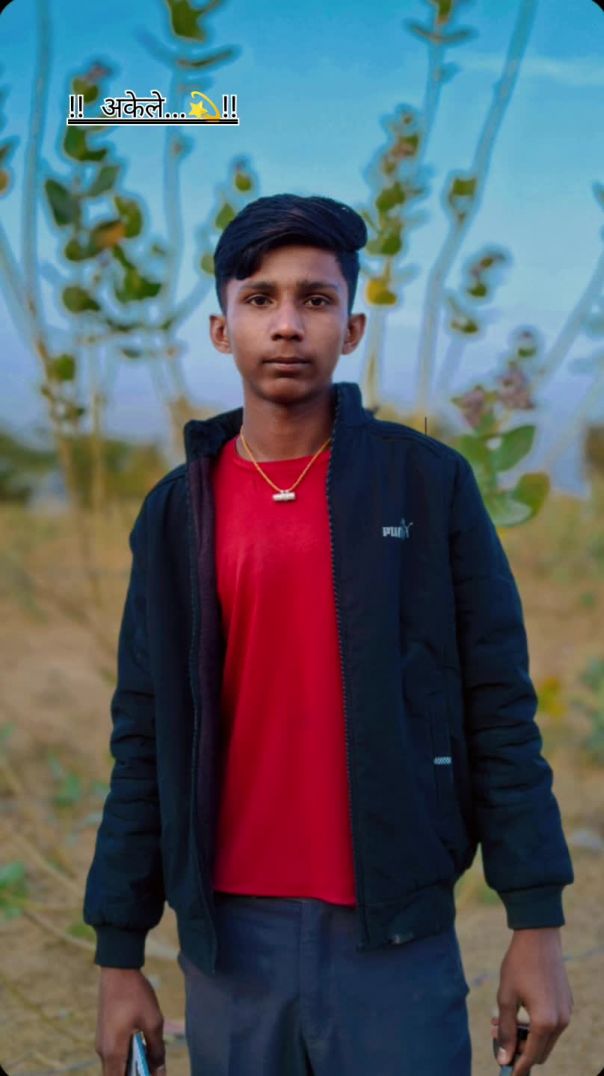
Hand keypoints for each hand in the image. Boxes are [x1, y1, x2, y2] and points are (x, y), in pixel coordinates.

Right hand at [95, 967, 166, 1075]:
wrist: (118, 970)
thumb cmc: (136, 995)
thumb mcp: (153, 1022)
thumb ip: (157, 1049)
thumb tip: (160, 1070)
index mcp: (113, 1051)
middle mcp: (103, 1051)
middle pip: (116, 1075)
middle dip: (134, 1075)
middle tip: (153, 1070)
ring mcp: (102, 1042)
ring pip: (115, 1066)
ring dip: (131, 1068)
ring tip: (151, 1062)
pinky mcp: (104, 1033)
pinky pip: (114, 1055)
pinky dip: (127, 1058)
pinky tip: (143, 1049)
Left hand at [492, 927, 572, 1073]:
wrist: (539, 937)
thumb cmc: (518, 965)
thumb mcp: (506, 997)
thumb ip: (506, 1031)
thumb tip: (504, 1058)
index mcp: (545, 1023)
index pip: (531, 1057)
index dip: (517, 1067)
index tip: (505, 1071)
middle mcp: (560, 1022)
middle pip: (540, 1051)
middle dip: (518, 1048)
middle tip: (496, 1034)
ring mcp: (566, 1013)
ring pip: (545, 1038)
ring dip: (525, 1036)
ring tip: (500, 1019)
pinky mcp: (566, 1003)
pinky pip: (551, 1024)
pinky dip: (535, 1024)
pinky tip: (517, 1009)